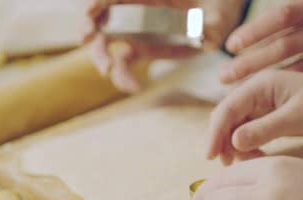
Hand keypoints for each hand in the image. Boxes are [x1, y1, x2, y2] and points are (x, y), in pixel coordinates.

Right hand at [83, 0, 245, 91]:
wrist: (216, 22)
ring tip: (111, 74)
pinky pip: (122, 63)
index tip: (91, 12)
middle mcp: (134, 10)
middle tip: (86, 39)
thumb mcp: (217, 17)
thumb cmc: (214, 11)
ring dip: (104, 59)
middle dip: (90, 28)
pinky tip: (135, 88)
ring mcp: (133, 30)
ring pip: (107, 43)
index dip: (99, 2)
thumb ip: (212, 26)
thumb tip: (208, 40)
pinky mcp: (138, 49)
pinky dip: (123, 77)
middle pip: (102, 17)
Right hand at [207, 69, 302, 164]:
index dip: (215, 133)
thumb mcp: (296, 119)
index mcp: (260, 85)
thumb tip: (233, 143)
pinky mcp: (272, 114)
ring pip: (237, 126)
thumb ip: (263, 130)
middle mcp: (257, 91)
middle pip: (227, 117)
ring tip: (245, 164)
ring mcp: (264, 102)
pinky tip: (257, 158)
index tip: (211, 156)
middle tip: (226, 165)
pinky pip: (251, 130)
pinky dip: (249, 145)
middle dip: (222, 141)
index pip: (227, 109)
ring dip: (235, 145)